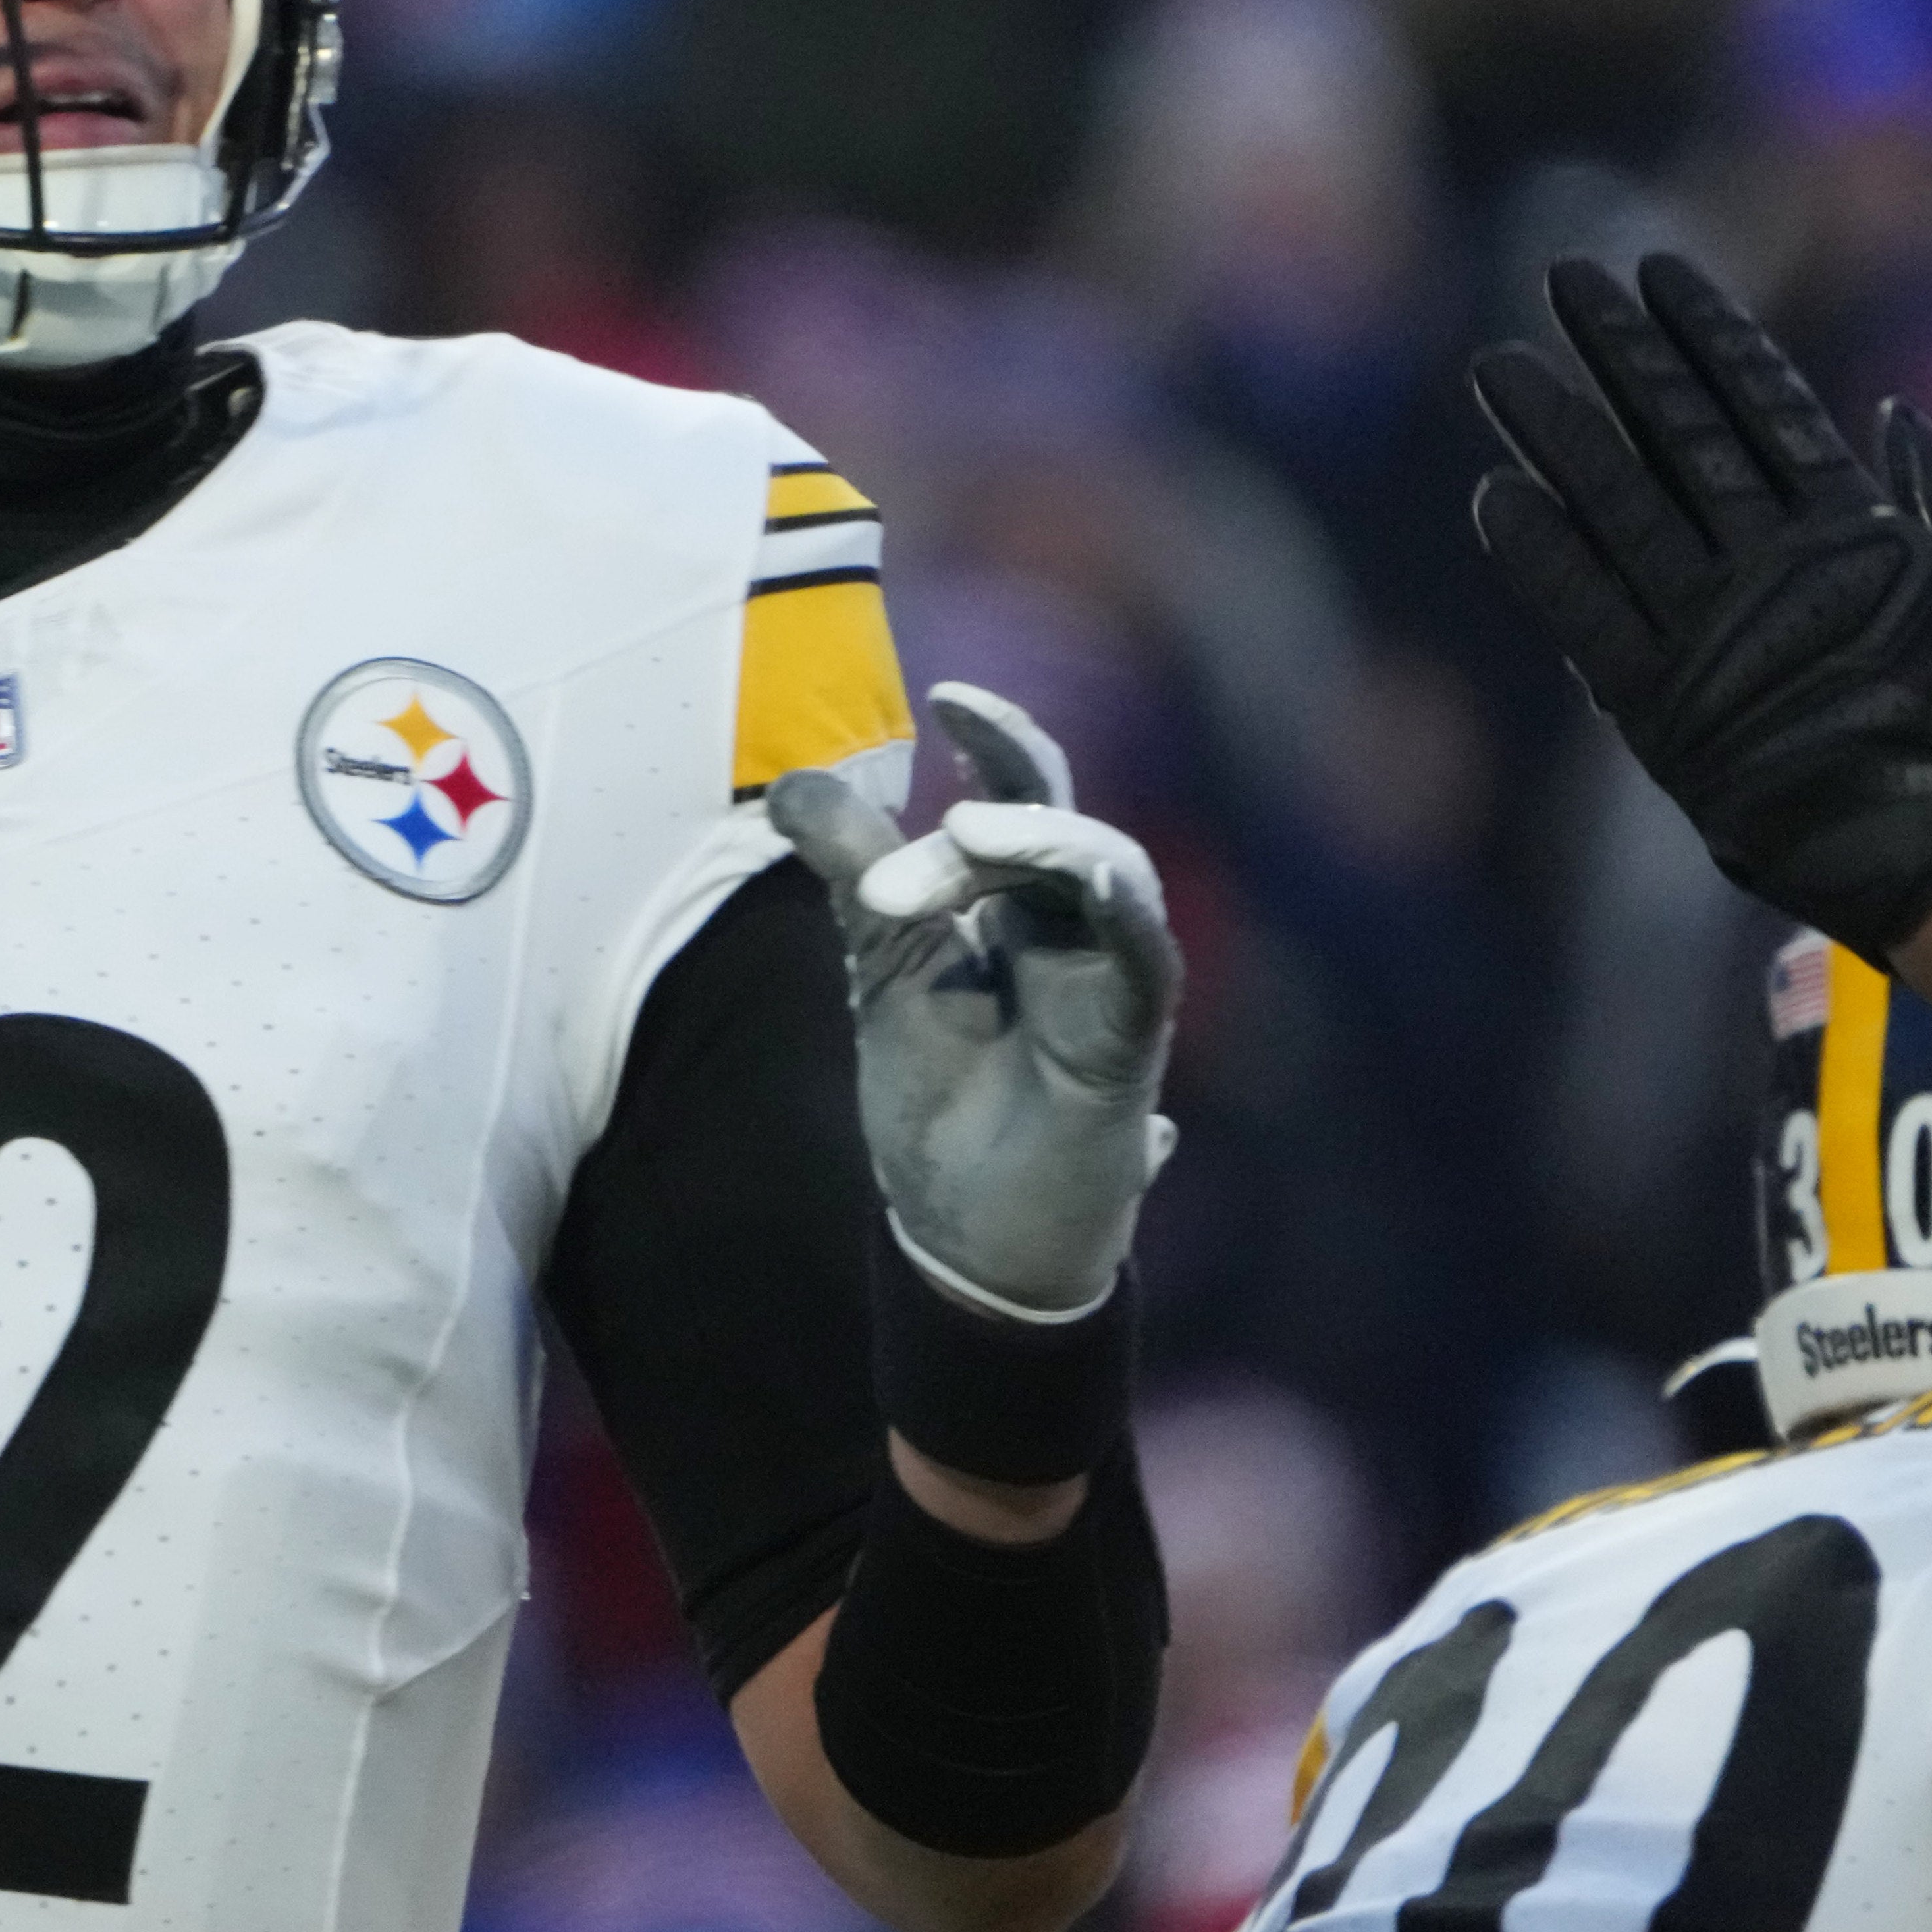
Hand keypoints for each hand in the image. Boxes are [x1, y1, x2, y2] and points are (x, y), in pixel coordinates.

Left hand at [769, 683, 1180, 1321]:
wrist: (967, 1238)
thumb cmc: (942, 1099)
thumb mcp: (881, 968)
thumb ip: (852, 873)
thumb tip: (789, 784)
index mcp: (1014, 904)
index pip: (1023, 793)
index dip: (1000, 738)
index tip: (947, 693)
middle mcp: (1071, 926)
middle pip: (1057, 816)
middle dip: (1001, 786)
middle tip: (904, 850)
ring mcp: (1110, 976)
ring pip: (1103, 868)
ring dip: (1034, 842)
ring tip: (964, 840)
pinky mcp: (1131, 1036)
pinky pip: (1142, 950)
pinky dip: (1112, 899)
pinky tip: (1073, 876)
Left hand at [1468, 253, 1931, 959]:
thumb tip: (1890, 412)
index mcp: (1853, 532)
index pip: (1765, 409)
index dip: (1710, 338)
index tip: (1662, 274)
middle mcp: (1776, 565)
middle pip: (1682, 434)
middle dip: (1623, 354)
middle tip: (1566, 277)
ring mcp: (1719, 629)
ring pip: (1624, 503)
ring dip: (1560, 430)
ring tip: (1498, 363)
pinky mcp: (1667, 703)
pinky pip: (1590, 612)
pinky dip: (1544, 556)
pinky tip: (1496, 494)